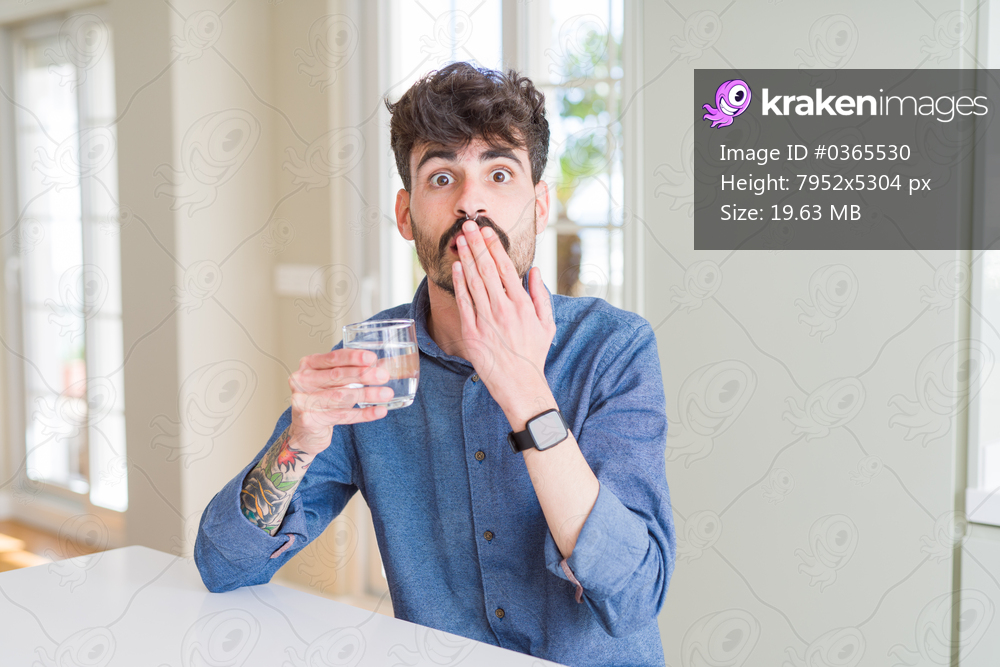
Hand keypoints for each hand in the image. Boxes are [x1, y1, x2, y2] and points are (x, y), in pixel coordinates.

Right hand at [288, 349, 391, 451]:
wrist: (306, 430)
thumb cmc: (323, 399)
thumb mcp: (335, 382)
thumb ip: (354, 372)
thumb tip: (385, 365)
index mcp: (309, 364)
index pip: (333, 358)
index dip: (353, 358)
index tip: (372, 358)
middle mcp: (302, 380)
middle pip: (336, 376)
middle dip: (363, 375)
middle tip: (384, 376)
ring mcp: (302, 400)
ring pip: (340, 397)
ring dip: (367, 395)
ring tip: (387, 393)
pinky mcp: (308, 420)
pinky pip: (342, 416)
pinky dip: (363, 413)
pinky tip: (379, 411)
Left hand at [452, 219, 556, 412]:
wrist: (520, 384)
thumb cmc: (533, 354)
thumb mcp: (546, 323)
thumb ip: (541, 295)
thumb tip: (534, 271)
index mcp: (522, 304)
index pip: (506, 267)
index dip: (494, 246)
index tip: (487, 231)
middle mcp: (504, 308)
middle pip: (487, 269)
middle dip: (476, 244)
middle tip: (468, 225)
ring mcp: (486, 320)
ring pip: (474, 282)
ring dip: (466, 258)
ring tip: (459, 240)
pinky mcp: (472, 332)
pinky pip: (464, 302)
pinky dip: (459, 283)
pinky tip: (456, 268)